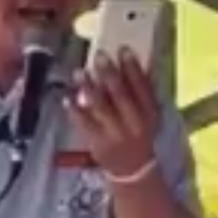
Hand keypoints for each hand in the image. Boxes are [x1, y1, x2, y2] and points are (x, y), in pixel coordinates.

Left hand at [65, 47, 159, 176]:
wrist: (133, 168)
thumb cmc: (139, 134)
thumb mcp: (149, 115)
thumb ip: (142, 92)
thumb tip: (130, 60)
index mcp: (150, 114)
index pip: (142, 87)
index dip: (132, 68)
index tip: (122, 49)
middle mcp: (134, 124)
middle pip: (121, 95)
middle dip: (109, 73)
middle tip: (98, 55)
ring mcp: (115, 134)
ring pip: (101, 107)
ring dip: (89, 88)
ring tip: (80, 72)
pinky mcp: (97, 143)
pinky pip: (83, 123)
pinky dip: (74, 109)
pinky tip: (67, 97)